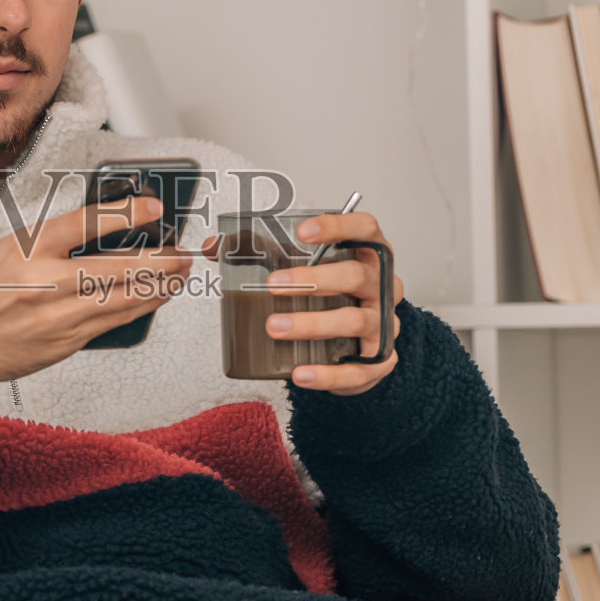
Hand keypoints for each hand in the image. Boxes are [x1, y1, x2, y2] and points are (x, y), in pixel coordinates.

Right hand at [0, 196, 190, 395]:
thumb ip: (40, 240)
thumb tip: (83, 230)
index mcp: (26, 250)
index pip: (87, 223)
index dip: (126, 214)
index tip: (152, 208)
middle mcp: (47, 283)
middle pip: (118, 267)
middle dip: (159, 259)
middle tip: (182, 250)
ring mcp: (59, 317)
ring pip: (124, 299)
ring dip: (158, 285)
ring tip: (179, 273)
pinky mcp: (65, 343)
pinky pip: (112, 323)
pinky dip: (138, 308)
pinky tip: (153, 299)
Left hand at [267, 210, 404, 395]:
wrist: (354, 346)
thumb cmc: (330, 298)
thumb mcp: (305, 269)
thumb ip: (262, 252)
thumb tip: (215, 247)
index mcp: (368, 255)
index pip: (365, 228)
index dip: (337, 226)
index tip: (301, 233)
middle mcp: (384, 286)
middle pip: (357, 275)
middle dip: (313, 280)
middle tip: (273, 286)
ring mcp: (384, 324)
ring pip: (354, 320)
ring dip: (312, 324)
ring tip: (274, 327)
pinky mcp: (380, 361)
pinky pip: (358, 369)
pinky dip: (327, 374)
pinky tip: (300, 373)